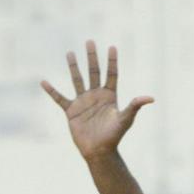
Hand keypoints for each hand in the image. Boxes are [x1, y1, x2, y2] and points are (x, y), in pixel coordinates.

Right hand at [41, 40, 153, 161]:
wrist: (99, 152)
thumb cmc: (114, 136)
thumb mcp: (125, 119)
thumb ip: (135, 106)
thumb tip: (150, 98)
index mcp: (109, 96)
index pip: (111, 74)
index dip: (112, 61)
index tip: (112, 47)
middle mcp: (95, 96)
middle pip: (93, 72)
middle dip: (92, 57)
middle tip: (89, 42)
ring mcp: (83, 102)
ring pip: (77, 80)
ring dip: (73, 67)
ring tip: (70, 53)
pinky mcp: (71, 111)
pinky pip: (59, 99)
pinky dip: (51, 91)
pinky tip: (43, 82)